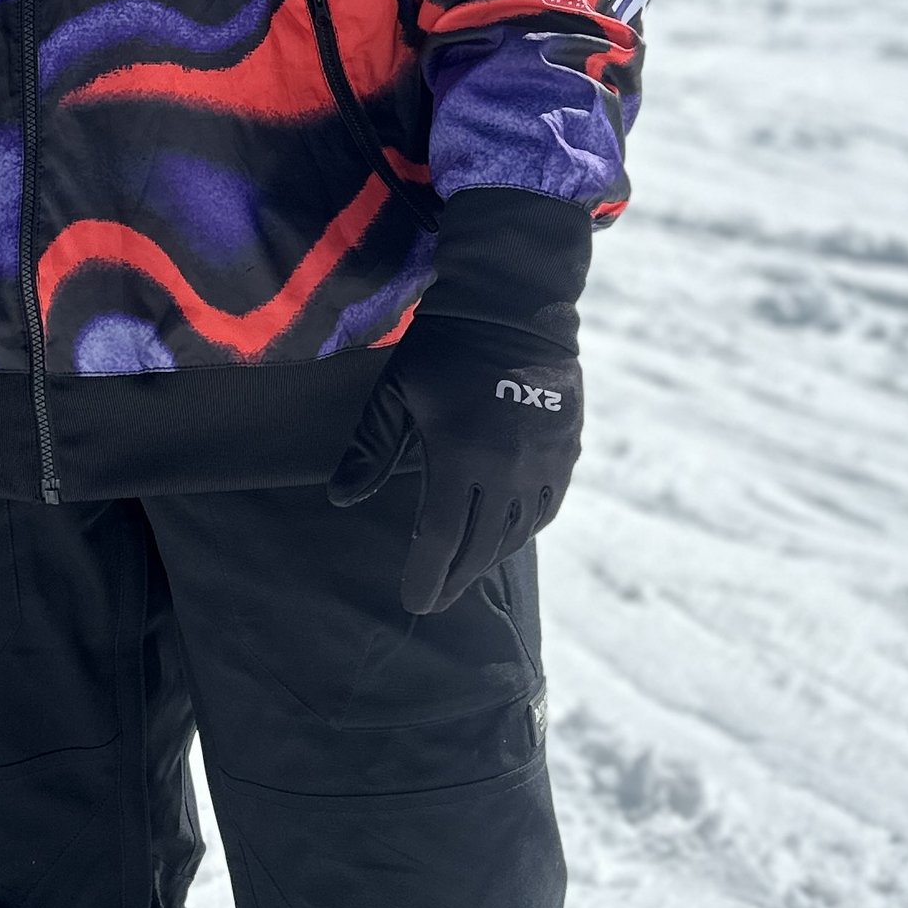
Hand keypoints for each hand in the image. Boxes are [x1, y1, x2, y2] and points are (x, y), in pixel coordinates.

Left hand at [327, 313, 582, 613]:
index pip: (441, 537)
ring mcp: (543, 462)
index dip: (427, 575)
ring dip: (490, 557)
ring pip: (517, 532)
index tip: (415, 601)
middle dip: (455, 576)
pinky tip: (508, 537)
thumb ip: (370, 449)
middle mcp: (507, 469)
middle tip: (437, 596)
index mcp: (460, 457)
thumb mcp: (396, 395)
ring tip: (467, 570)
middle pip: (481, 544)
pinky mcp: (567, 450)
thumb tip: (340, 498)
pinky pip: (547, 507)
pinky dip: (525, 530)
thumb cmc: (442, 350)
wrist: (513, 307)